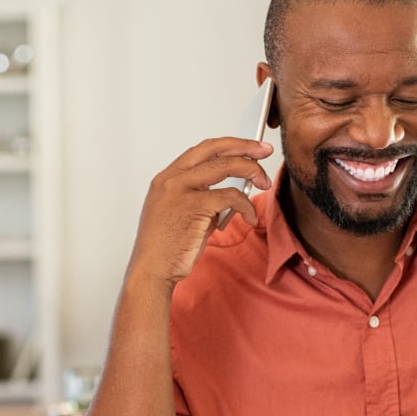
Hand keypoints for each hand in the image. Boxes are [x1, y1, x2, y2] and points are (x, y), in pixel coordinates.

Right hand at [127, 138, 273, 287]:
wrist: (152, 270)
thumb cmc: (165, 247)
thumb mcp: (181, 214)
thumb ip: (201, 198)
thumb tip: (230, 194)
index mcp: (167, 179)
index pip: (202, 150)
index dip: (228, 145)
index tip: (248, 148)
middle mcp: (171, 179)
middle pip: (214, 149)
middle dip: (244, 146)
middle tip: (264, 150)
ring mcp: (181, 190)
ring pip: (225, 166)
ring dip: (251, 171)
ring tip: (264, 182)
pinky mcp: (194, 206)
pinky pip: (231, 196)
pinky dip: (246, 205)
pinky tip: (249, 217)